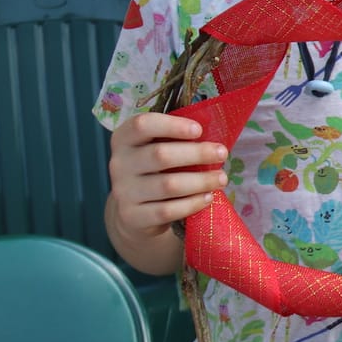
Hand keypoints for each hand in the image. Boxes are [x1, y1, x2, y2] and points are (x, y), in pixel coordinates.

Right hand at [106, 112, 229, 264]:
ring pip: (168, 185)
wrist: (133, 212)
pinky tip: (208, 198)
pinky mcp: (133, 216)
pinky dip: (192, 203)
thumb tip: (213, 136)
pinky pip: (168, 210)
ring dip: (201, 181)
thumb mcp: (155, 148)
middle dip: (197, 153)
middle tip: (222, 154)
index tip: (199, 130)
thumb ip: (175, 139)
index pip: (142, 125)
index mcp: (123, 139)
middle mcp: (118, 164)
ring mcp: (124, 192)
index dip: (172, 126)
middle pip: (160, 155)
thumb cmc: (154, 171)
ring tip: (222, 178)